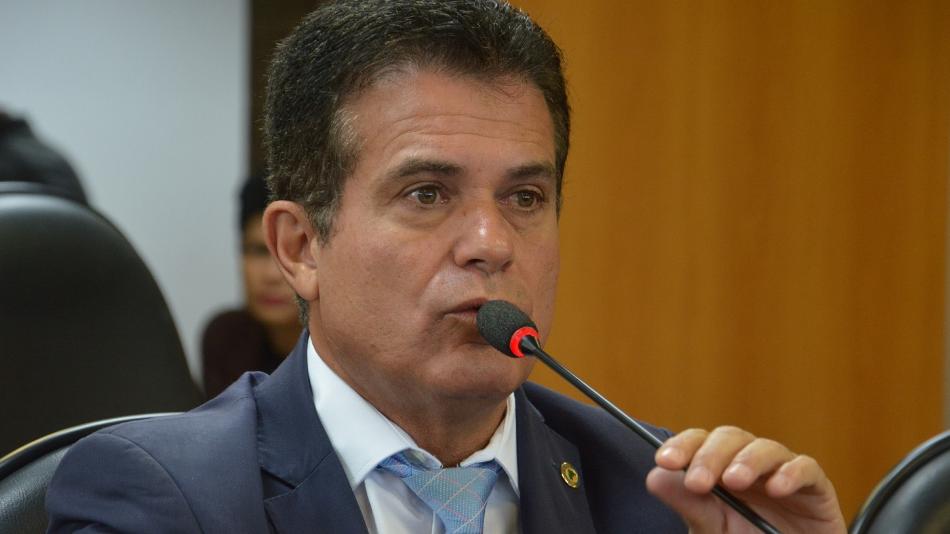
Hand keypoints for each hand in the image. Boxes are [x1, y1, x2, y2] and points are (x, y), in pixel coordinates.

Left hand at [646, 426, 846, 533]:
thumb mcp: (714, 530)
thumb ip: (690, 505)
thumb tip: (655, 477)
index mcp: (720, 468)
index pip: (699, 442)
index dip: (682, 446)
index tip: (665, 461)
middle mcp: (749, 464)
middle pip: (730, 438)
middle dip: (710, 455)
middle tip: (698, 481)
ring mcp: (782, 472)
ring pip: (766, 448)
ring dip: (748, 460)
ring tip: (734, 481)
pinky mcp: (815, 487)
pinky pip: (807, 468)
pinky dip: (791, 473)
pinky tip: (777, 488)